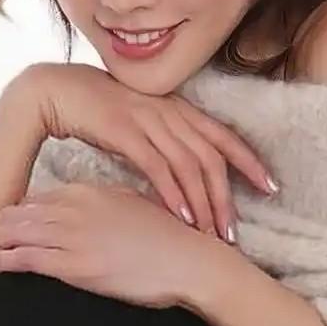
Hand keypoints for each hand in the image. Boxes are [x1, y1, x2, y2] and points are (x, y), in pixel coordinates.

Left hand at [0, 181, 223, 309]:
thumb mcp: (133, 205)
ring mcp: (73, 236)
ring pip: (16, 232)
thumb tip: (91, 209)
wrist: (189, 261)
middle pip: (19, 212)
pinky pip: (25, 258)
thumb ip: (105, 203)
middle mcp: (75, 208)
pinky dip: (2, 261)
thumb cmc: (169, 238)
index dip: (20, 213)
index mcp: (89, 191)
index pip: (39, 198)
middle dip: (1, 228)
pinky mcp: (74, 265)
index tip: (13, 225)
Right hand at [9, 62, 278, 241]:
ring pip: (189, 165)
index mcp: (177, 108)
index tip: (271, 187)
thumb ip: (162, 142)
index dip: (250, 161)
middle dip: (227, 197)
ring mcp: (148, 120)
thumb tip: (179, 174)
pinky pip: (158, 166)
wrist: (55, 90)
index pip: (223, 135)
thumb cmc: (96, 110)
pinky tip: (183, 217)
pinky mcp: (125, 132)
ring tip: (211, 234)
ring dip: (203, 203)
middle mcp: (169, 111)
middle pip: (211, 157)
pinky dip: (174, 194)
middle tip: (235, 232)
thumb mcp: (139, 123)